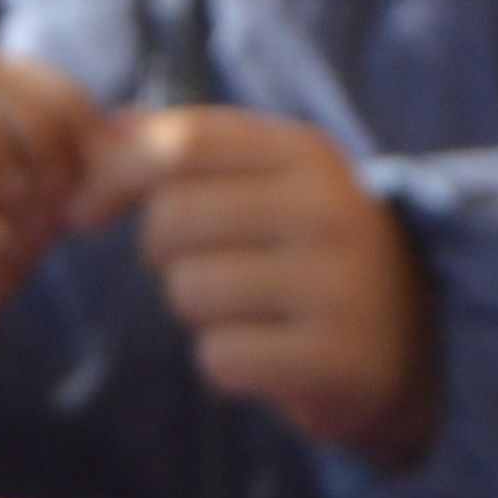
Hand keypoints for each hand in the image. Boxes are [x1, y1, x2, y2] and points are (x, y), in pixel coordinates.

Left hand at [77, 107, 437, 460]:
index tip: (85, 209)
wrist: (412, 342)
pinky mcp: (338, 359)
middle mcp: (330, 208)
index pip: (184, 140)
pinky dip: (226, 365)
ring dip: (196, 312)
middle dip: (163, 253)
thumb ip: (183, 151)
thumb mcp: (263, 184)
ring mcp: (339, 284)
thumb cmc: (307, 255)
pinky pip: (221, 358)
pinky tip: (267, 356)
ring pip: (189, 290)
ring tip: (247, 311)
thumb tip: (95, 133)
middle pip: (172, 218)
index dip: (113, 173)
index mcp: (307, 153)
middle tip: (207, 268)